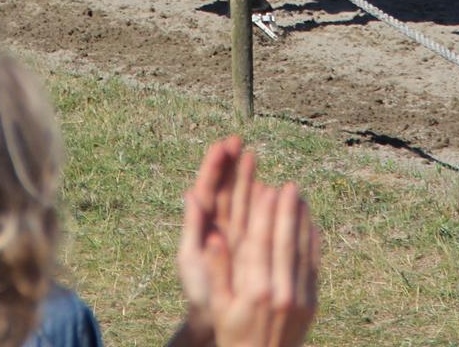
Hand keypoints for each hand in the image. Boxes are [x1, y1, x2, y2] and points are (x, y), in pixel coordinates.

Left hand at [177, 137, 242, 345]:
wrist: (215, 319)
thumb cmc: (199, 290)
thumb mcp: (190, 258)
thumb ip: (192, 226)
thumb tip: (190, 193)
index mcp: (202, 224)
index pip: (208, 188)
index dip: (214, 165)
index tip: (222, 145)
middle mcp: (218, 223)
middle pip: (225, 187)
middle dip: (230, 163)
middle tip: (237, 140)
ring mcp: (235, 231)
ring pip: (241, 197)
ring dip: (245, 176)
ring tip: (251, 154)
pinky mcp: (250, 242)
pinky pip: (255, 216)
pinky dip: (259, 200)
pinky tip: (268, 187)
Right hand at [202, 175, 318, 346]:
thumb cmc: (233, 334)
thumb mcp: (218, 305)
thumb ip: (218, 270)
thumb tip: (214, 237)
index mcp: (254, 291)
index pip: (260, 243)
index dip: (264, 215)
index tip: (266, 190)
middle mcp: (279, 293)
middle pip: (284, 242)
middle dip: (286, 211)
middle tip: (288, 185)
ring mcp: (298, 299)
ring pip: (301, 252)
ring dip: (302, 222)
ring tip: (300, 197)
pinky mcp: (311, 305)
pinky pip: (313, 267)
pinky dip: (313, 244)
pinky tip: (311, 225)